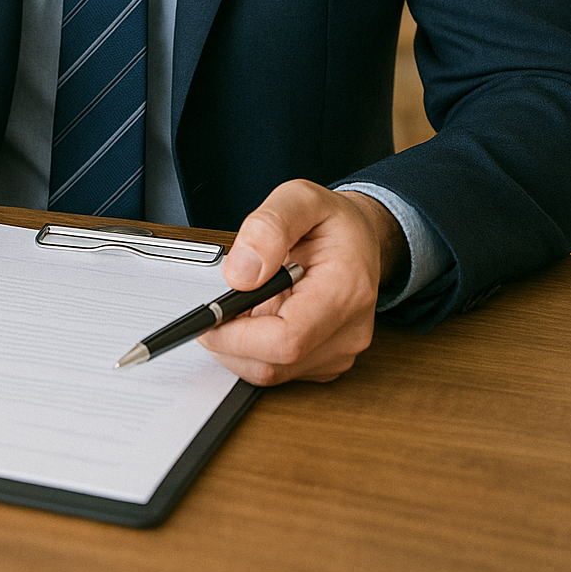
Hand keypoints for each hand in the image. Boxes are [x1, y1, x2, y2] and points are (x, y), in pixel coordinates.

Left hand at [197, 179, 407, 386]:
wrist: (361, 237)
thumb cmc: (333, 220)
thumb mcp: (300, 198)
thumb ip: (268, 227)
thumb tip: (240, 274)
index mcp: (346, 290)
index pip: (287, 340)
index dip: (238, 338)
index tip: (209, 320)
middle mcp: (349, 330)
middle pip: (274, 365)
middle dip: (231, 342)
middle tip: (216, 308)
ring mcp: (340, 351)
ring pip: (272, 373)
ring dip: (241, 347)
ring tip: (242, 304)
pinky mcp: (326, 361)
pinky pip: (280, 371)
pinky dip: (256, 350)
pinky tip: (258, 316)